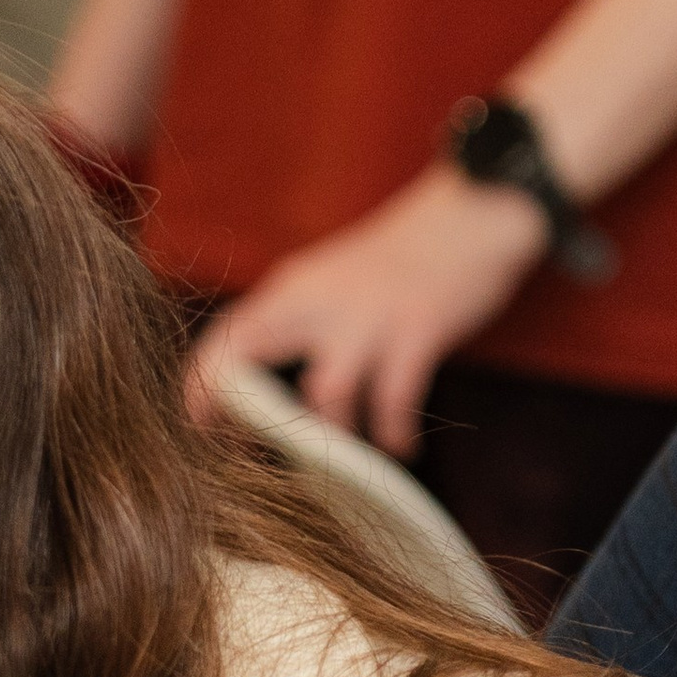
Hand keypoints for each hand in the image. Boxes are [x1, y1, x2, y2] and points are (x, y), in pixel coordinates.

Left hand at [197, 167, 546, 454]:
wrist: (475, 210)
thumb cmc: (401, 256)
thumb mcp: (331, 278)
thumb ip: (296, 320)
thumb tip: (262, 381)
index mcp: (292, 287)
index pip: (226, 335)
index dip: (203, 385)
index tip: (201, 427)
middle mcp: (318, 299)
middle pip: (250, 355)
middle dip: (239, 413)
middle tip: (247, 457)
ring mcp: (368, 316)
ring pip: (324, 395)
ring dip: (331, 439)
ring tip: (343, 465)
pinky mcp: (417, 330)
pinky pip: (394, 399)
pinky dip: (393, 432)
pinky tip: (402, 447)